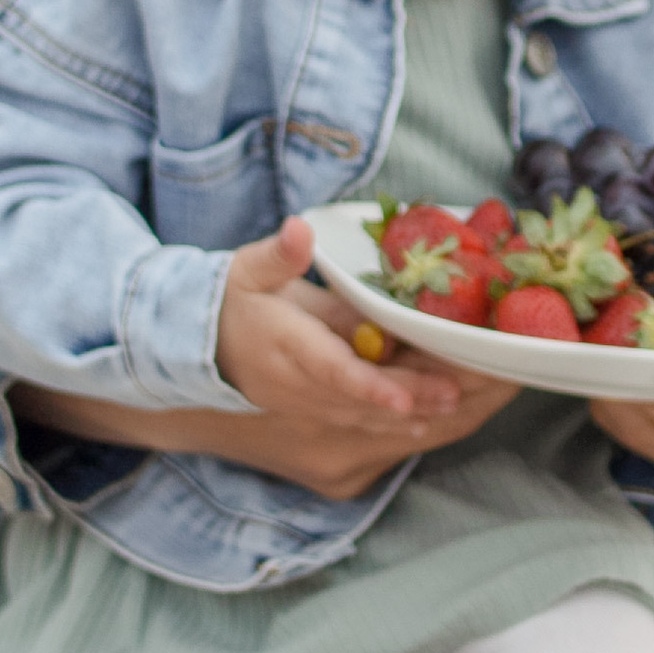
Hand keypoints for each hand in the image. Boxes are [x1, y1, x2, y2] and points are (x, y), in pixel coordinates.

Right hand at [211, 218, 515, 486]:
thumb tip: (299, 230)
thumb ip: (279, 254)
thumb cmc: (232, 300)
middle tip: (455, 393)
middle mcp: (296, 384)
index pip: (332, 371)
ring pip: (361, 415)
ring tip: (453, 404)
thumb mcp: (249, 269)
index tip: (405, 398)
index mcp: (285, 345)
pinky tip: (427, 421)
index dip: (370, 386)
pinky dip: (391, 422)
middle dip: (408, 398)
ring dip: (408, 413)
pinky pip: (356, 422)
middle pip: (359, 399)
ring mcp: (304, 404)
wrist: (198, 345)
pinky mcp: (311, 411)